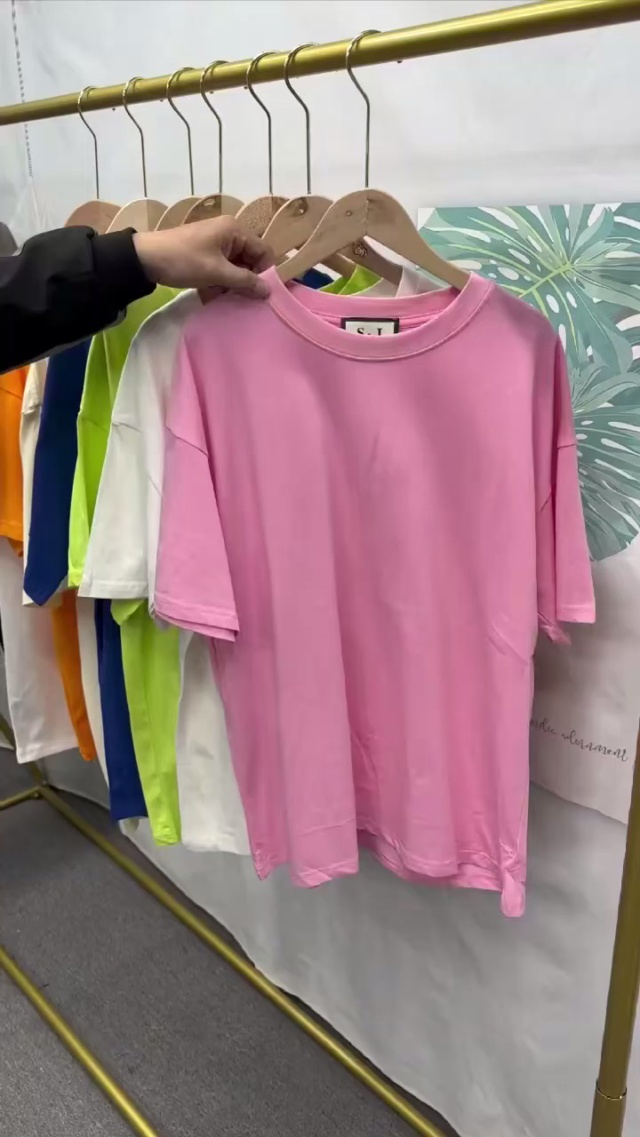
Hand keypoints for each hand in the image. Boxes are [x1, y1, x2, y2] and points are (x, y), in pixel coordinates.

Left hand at [133, 217, 273, 297]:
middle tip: (242, 301)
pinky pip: (221, 270)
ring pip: (235, 268)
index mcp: (235, 230)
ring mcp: (216, 244)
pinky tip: (209, 294)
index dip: (265, 273)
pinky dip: (218, 283)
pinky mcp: (205, 254)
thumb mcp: (217, 272)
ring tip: (222, 298)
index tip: (261, 294)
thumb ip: (245, 281)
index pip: (263, 251)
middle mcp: (228, 233)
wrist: (145, 259)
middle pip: (250, 260)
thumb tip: (268, 291)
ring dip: (231, 285)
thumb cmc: (184, 261)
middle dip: (246, 281)